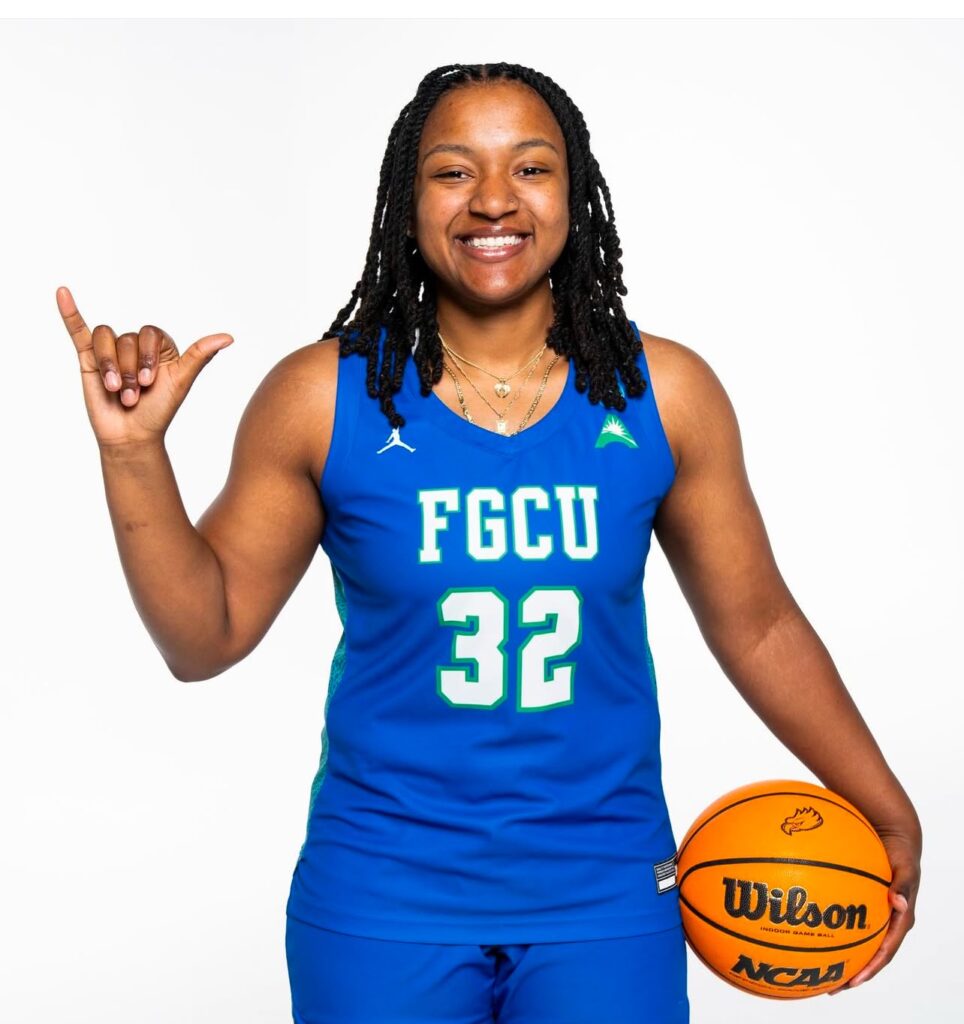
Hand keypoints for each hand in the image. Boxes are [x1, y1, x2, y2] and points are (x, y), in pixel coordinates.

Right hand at [57, 285, 233, 448]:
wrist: (132, 436)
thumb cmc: (159, 411)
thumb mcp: (181, 381)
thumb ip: (200, 355)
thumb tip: (229, 336)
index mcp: (160, 347)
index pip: (151, 333)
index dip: (149, 356)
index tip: (150, 382)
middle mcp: (136, 345)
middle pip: (127, 338)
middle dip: (130, 370)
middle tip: (134, 395)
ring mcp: (111, 351)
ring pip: (106, 339)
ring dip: (112, 367)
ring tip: (116, 391)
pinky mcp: (89, 358)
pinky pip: (79, 330)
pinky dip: (70, 311)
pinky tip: (62, 292)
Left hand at [827, 829, 920, 994]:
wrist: (895, 836)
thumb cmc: (899, 853)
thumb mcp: (905, 866)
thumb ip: (902, 884)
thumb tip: (899, 902)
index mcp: (900, 920)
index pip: (885, 952)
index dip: (870, 968)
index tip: (853, 981)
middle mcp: (888, 922)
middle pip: (870, 955)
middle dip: (853, 973)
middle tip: (832, 988)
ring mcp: (875, 915)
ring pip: (858, 942)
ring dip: (842, 957)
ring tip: (820, 972)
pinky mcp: (864, 903)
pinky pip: (848, 921)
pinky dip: (834, 930)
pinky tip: (809, 930)